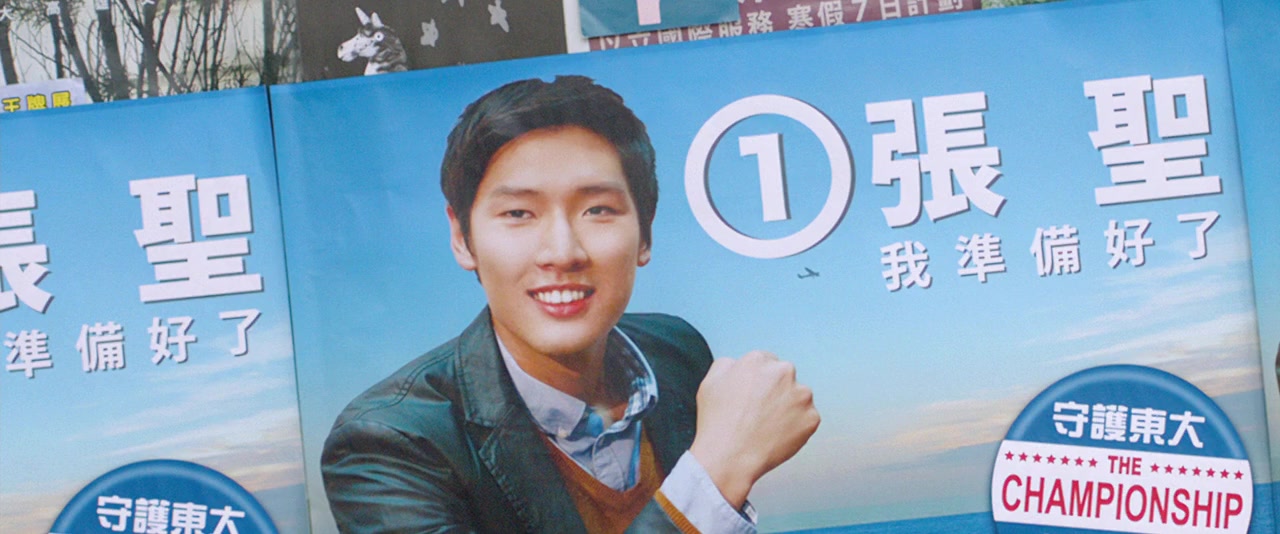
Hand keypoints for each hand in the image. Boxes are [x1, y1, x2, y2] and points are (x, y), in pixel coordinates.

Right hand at [688, 351, 819, 508]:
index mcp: (758, 360)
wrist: (730, 457)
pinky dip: (796, 427)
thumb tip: (739, 364)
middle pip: (784, 377)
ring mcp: (801, 395)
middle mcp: (783, 372)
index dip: (758, 382)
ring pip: (798, 397)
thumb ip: (728, 364)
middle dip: (775, 391)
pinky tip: (777, 435)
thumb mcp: (710, 381)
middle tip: (759, 413)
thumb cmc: (718, 422)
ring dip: (788, 407)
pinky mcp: (812, 418)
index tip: (753, 397)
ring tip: (767, 426)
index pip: (766, 363)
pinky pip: (806, 420)